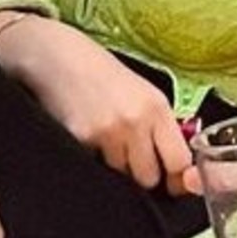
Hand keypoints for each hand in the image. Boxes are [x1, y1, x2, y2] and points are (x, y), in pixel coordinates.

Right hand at [0, 15, 190, 192]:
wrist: (56, 56)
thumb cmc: (99, 72)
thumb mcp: (141, 91)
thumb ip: (160, 127)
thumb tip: (177, 168)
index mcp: (156, 107)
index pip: (179, 162)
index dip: (176, 178)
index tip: (171, 181)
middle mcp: (135, 121)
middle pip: (149, 178)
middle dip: (141, 174)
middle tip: (130, 156)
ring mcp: (107, 133)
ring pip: (121, 178)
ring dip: (116, 168)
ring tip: (104, 142)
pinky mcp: (81, 142)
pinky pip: (96, 169)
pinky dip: (93, 161)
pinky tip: (87, 138)